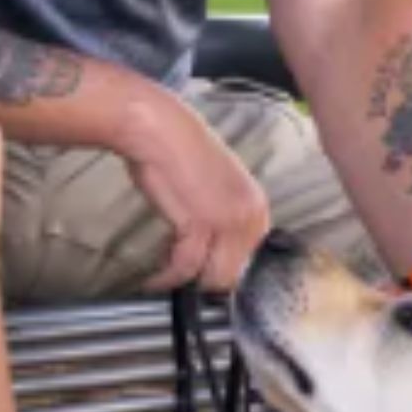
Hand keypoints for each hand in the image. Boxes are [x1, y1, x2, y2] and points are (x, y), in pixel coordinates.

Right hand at [123, 91, 270, 292]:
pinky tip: (154, 279)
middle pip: (232, 274)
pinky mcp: (200, 225)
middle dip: (203, 280)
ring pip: (212, 277)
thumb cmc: (178, 152)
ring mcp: (228, 222)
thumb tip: (211, 248)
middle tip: (178, 275)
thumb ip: (222, 216)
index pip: (248, 259)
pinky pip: (185, 267)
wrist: (158, 129)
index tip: (199, 271)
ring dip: (184, 282)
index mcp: (256, 206)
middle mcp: (249, 216)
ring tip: (163, 279)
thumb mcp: (216, 186)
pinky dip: (167, 278)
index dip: (220, 268)